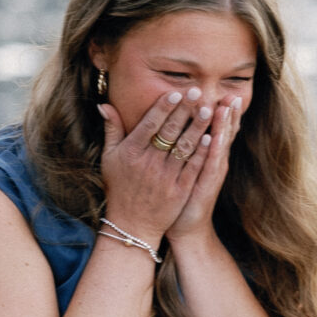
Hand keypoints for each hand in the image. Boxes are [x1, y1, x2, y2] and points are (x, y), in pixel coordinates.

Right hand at [97, 92, 218, 248]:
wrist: (132, 225)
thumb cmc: (119, 188)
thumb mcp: (109, 159)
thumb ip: (111, 130)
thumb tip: (105, 105)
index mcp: (131, 153)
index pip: (149, 125)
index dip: (163, 108)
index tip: (175, 93)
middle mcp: (148, 163)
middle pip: (169, 132)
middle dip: (184, 111)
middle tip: (196, 92)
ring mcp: (165, 178)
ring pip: (184, 147)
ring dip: (197, 127)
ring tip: (208, 109)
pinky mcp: (179, 191)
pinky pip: (192, 167)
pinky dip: (202, 152)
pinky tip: (211, 137)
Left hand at [163, 96, 240, 247]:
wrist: (186, 227)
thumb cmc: (181, 196)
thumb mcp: (183, 168)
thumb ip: (183, 146)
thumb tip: (179, 125)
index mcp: (209, 155)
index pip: (218, 127)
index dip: (221, 110)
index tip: (221, 89)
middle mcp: (215, 161)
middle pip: (225, 132)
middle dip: (227, 112)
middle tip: (230, 91)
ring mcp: (213, 173)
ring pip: (220, 144)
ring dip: (223, 125)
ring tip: (226, 105)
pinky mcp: (206, 185)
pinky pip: (210, 164)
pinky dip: (213, 150)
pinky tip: (214, 136)